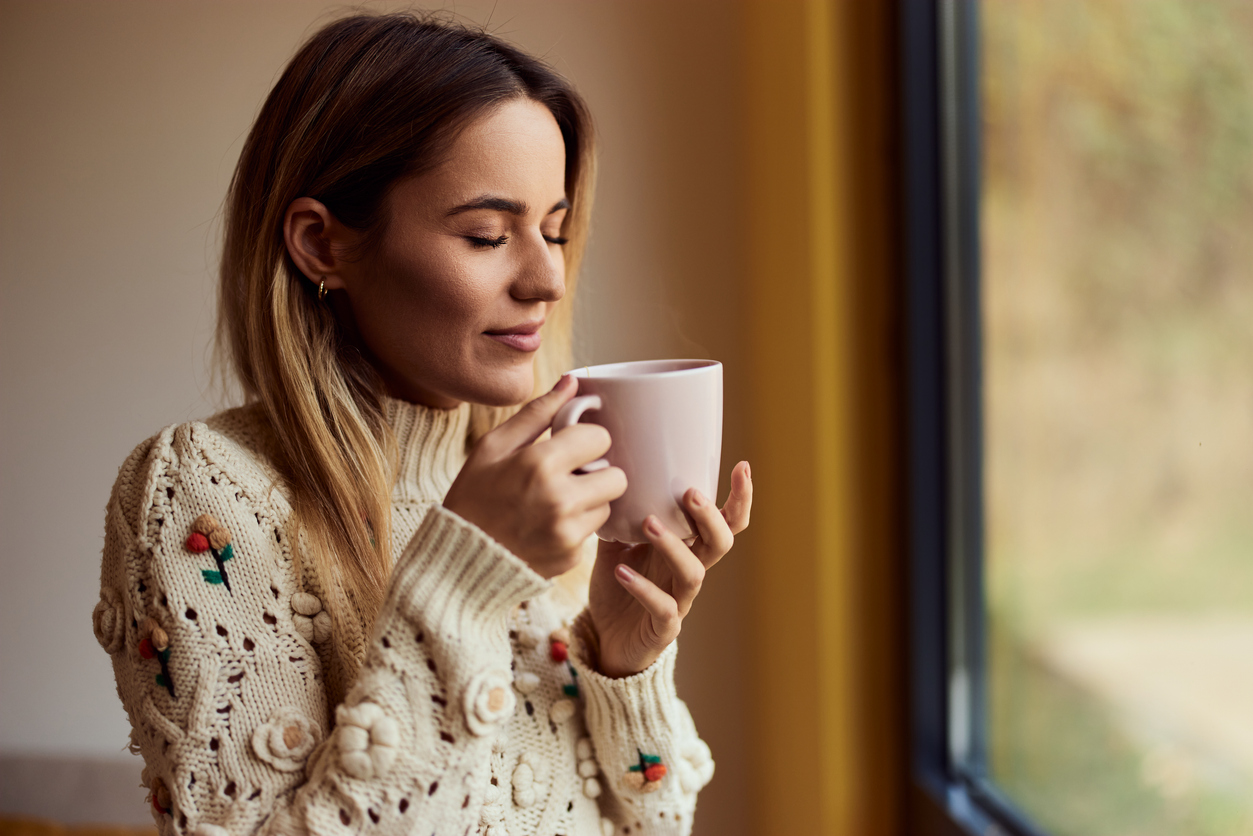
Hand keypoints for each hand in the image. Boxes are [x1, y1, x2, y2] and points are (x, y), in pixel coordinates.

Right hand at [443, 375, 628, 578]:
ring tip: (555, 502)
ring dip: (589, 501)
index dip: (587, 439)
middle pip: (617, 476)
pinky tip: (548, 527)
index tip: (570, 446)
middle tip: (570, 475)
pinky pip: (593, 534)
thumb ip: (537, 413)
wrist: (458, 560)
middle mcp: (560, 500)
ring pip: (607, 506)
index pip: (600, 438)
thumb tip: (572, 382)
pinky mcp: (572, 558)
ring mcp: (568, 533)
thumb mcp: (493, 447)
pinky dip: (577, 527)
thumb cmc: (473, 496)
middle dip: (597, 472)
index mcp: (540, 464)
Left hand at [588, 460, 751, 676]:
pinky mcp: (663, 628)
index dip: (739, 498)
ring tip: (648, 523)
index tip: (743, 466)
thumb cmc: (618, 587)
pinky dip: (643, 588)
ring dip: (673, 546)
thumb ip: (619, 515)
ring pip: (694, 573)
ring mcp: (680, 601)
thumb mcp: (616, 544)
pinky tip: (620, 571)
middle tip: (690, 493)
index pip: (724, 522)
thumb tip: (609, 476)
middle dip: (710, 517)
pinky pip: (663, 608)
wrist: (605, 640)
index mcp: (687, 548)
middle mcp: (689, 572)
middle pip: (720, 544)